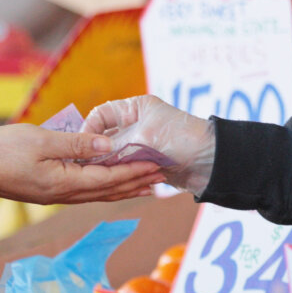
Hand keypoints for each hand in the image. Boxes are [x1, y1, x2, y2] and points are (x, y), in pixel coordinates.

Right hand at [0, 124, 165, 203]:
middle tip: (162, 176)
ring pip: (99, 194)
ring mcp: (57, 195)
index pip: (109, 178)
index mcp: (65, 183)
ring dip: (124, 188)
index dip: (135, 171)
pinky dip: (105, 186)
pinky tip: (110, 182)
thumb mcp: (41, 140)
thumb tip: (107, 144)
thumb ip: (75, 143)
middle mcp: (65, 194)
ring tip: (146, 184)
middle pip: (109, 191)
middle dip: (136, 183)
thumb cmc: (2, 151)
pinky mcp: (50, 191)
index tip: (157, 164)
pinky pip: (86, 190)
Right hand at [82, 95, 215, 194]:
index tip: (81, 149)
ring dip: (109, 168)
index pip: (100, 115)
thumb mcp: (143, 138)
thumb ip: (114, 146)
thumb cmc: (180, 139)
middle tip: (86, 169)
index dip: (88, 131)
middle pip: (104, 139)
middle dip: (97, 154)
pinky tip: (117, 185)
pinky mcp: (144, 162)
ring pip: (113, 157)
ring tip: (102, 180)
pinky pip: (124, 169)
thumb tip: (89, 158)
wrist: (211, 161)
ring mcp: (139, 144)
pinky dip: (120, 177)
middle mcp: (134, 124)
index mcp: (133, 108)